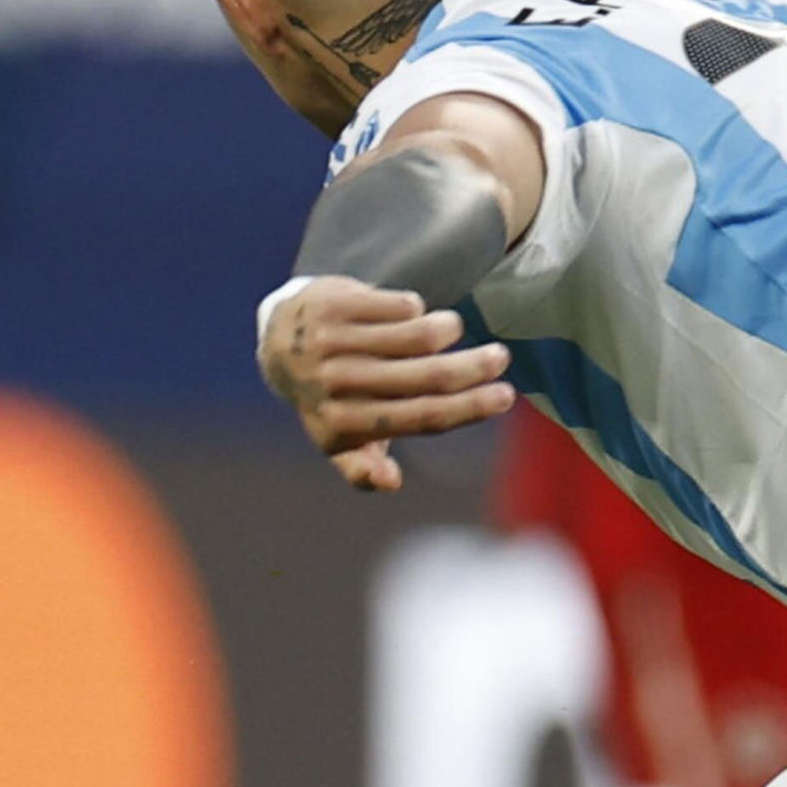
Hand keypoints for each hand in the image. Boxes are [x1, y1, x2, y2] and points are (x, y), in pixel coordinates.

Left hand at [256, 272, 512, 489]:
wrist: (280, 341)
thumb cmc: (330, 397)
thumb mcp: (339, 440)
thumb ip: (363, 467)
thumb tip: (391, 482)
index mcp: (343, 425)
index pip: (422, 417)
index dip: (470, 408)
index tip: (505, 396)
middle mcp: (337, 384)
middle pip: (428, 376)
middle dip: (475, 367)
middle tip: (500, 357)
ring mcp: (333, 342)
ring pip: (418, 335)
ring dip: (447, 329)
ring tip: (453, 328)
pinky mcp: (333, 305)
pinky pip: (400, 305)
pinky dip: (416, 308)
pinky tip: (412, 313)